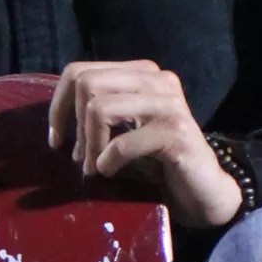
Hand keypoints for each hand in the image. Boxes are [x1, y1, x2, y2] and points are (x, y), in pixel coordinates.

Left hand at [46, 60, 248, 229]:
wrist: (205, 191)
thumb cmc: (158, 162)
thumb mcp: (123, 130)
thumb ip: (97, 115)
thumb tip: (57, 124)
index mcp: (142, 73)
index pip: (80, 70)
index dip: (58, 105)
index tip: (56, 138)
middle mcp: (157, 79)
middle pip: (86, 83)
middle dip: (73, 125)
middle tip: (79, 157)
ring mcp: (169, 103)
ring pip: (100, 108)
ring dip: (89, 146)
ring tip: (94, 168)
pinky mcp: (176, 132)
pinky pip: (122, 143)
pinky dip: (108, 162)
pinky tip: (111, 173)